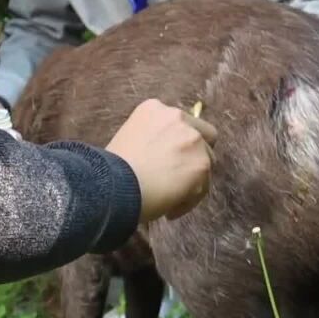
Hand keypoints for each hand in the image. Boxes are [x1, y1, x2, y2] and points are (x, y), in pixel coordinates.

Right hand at [106, 99, 215, 223]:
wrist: (113, 187)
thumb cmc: (111, 170)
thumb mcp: (129, 139)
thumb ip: (153, 139)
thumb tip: (167, 156)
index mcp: (155, 109)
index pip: (181, 122)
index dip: (178, 143)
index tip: (169, 159)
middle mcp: (177, 118)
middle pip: (204, 136)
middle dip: (195, 155)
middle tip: (179, 176)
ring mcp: (193, 140)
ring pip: (207, 162)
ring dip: (192, 181)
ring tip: (170, 198)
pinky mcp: (202, 164)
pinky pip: (203, 187)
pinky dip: (188, 201)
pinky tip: (169, 209)